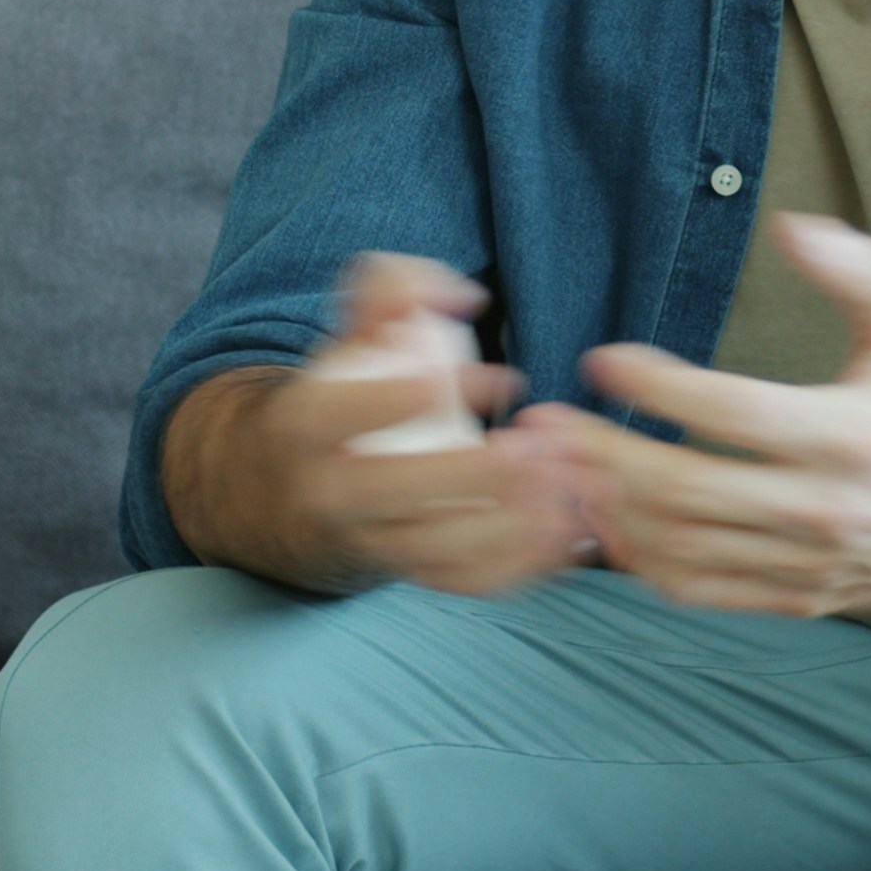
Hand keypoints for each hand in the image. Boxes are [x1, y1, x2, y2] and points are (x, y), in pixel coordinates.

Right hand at [227, 255, 594, 597]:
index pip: (341, 415)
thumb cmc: (345, 395)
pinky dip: (523, 564)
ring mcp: (371, 542)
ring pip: (438, 548)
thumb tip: (459, 295)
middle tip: (538, 446)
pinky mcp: (412, 575)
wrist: (300, 488)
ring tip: (569, 486)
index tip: (472, 379)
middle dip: (472, 474)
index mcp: (304, 426)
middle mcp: (329, 493)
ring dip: (511, 524)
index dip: (397, 398)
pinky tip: (571, 528)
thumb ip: (394, 289)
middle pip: (396, 492)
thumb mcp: (353, 334)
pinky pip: (466, 582)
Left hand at [515, 215, 870, 617]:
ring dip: (609, 510)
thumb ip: (858, 270)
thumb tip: (793, 229)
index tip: (603, 360)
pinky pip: (706, 591)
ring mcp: (812, 562)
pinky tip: (606, 523)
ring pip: (686, 549)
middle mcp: (828, 508)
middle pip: (689, 492)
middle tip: (544, 425)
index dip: (659, 387)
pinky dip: (644, 563)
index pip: (734, 414)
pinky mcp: (803, 597)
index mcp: (851, 436)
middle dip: (604, 456)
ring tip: (558, 471)